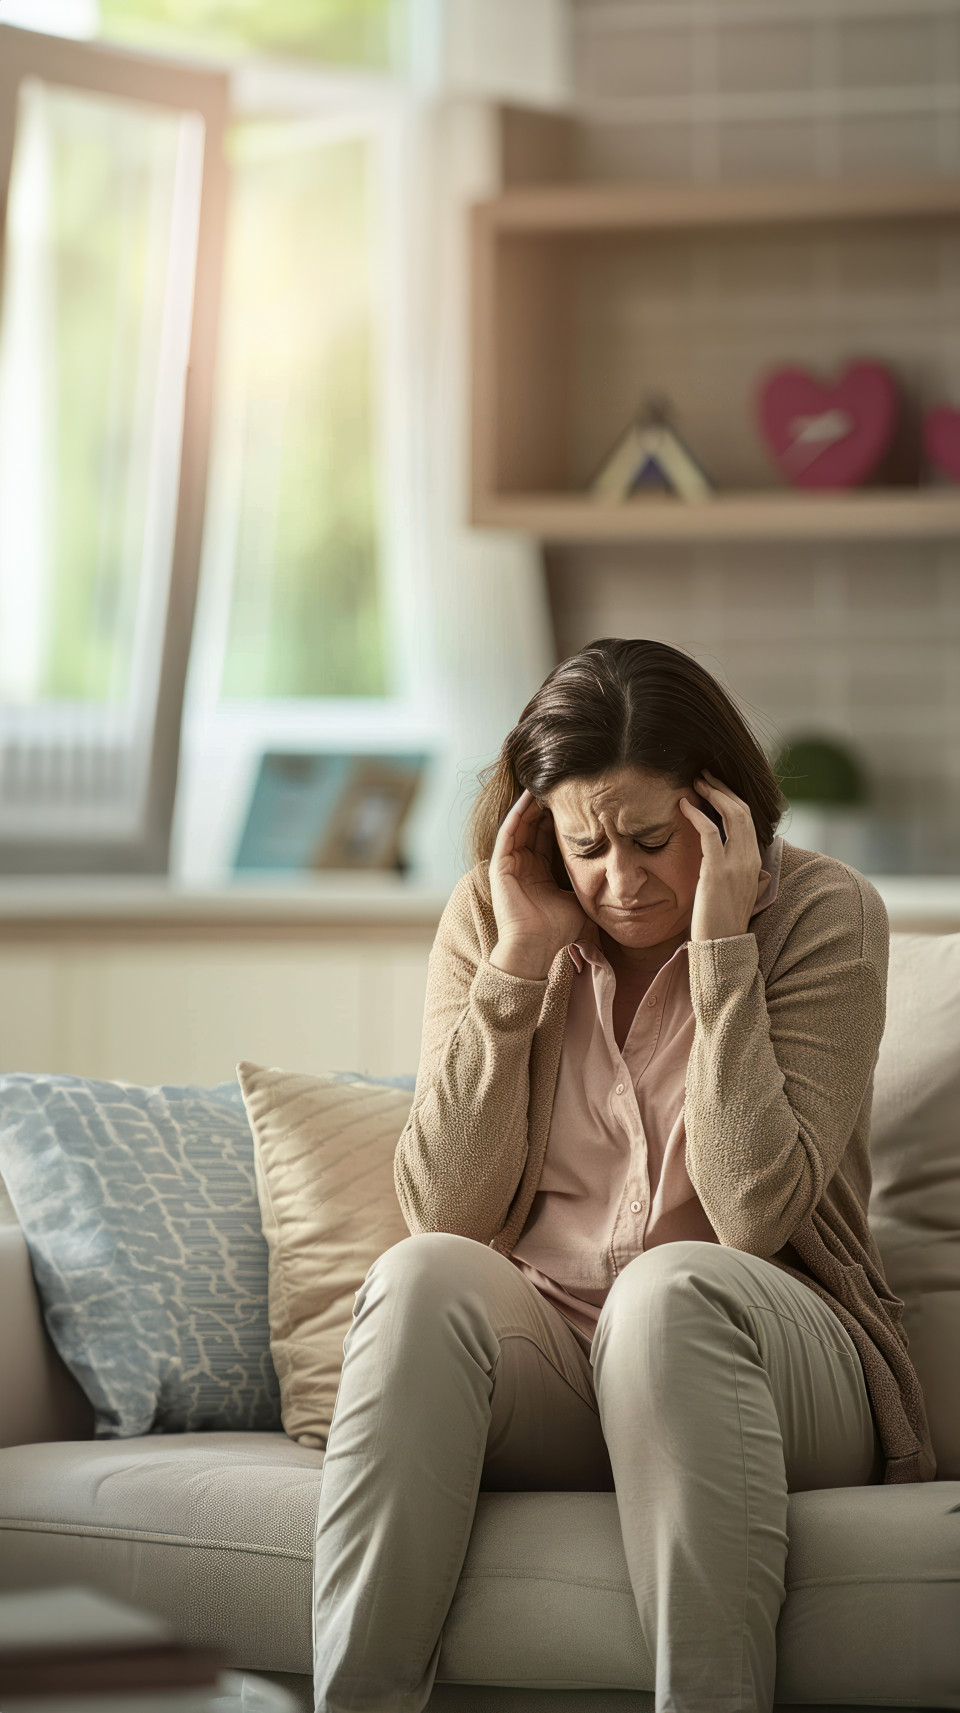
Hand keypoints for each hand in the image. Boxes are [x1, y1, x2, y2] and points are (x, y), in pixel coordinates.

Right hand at [488, 790, 587, 978]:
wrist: (536, 949)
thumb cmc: (559, 931)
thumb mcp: (581, 900)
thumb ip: (592, 885)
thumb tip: (620, 877)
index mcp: (541, 873)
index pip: (551, 838)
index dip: (564, 819)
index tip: (580, 800)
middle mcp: (524, 865)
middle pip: (536, 826)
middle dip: (548, 805)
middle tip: (564, 783)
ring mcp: (510, 864)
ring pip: (522, 824)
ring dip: (532, 804)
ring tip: (545, 783)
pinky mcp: (500, 865)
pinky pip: (509, 832)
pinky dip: (517, 814)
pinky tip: (528, 797)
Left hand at [678, 769, 767, 943]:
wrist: (721, 946)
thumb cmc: (721, 922)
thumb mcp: (734, 891)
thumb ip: (735, 872)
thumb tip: (731, 859)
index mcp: (754, 862)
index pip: (748, 820)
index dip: (732, 799)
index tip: (716, 788)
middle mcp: (750, 859)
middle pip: (743, 810)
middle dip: (724, 789)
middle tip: (705, 776)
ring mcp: (737, 864)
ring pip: (732, 815)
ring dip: (713, 794)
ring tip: (696, 782)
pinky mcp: (718, 870)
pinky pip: (710, 832)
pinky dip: (697, 814)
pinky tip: (683, 805)